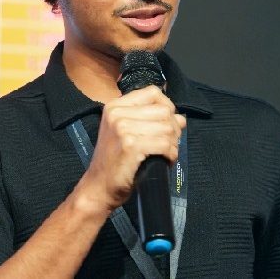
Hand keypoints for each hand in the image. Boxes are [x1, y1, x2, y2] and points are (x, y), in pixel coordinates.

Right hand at [78, 85, 186, 211]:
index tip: (166, 123)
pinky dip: (170, 154)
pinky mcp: (131, 145)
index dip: (167, 107)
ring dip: (173, 143)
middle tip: (169, 143)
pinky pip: (164, 144)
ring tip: (165, 153)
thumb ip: (150, 120)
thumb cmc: (114, 161)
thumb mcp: (125, 132)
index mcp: (114, 106)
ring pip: (167, 127)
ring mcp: (123, 128)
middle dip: (173, 128)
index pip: (153, 92)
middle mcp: (117, 114)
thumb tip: (180, 118)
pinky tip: (165, 160)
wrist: (99, 186)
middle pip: (164, 110)